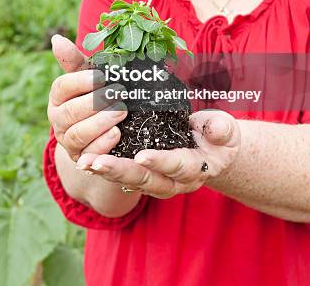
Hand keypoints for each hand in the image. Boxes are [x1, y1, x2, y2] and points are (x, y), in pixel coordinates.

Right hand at [47, 34, 127, 161]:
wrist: (105, 131)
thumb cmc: (98, 95)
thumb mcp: (90, 77)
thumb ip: (75, 61)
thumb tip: (56, 39)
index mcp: (59, 96)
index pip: (62, 87)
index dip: (81, 82)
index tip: (102, 77)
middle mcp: (58, 119)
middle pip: (70, 112)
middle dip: (95, 103)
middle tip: (119, 93)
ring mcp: (68, 141)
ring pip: (77, 134)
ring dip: (100, 123)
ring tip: (121, 112)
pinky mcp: (81, 160)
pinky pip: (88, 156)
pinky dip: (102, 145)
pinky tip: (117, 134)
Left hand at [75, 110, 240, 198]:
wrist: (213, 151)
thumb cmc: (218, 136)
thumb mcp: (225, 129)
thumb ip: (221, 128)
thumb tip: (216, 127)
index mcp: (196, 168)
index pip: (178, 166)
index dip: (161, 161)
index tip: (142, 155)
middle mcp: (175, 182)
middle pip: (147, 180)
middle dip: (120, 171)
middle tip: (96, 162)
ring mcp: (158, 182)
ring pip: (131, 181)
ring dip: (107, 172)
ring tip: (84, 163)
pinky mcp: (145, 175)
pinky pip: (124, 176)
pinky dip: (105, 169)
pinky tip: (86, 162)